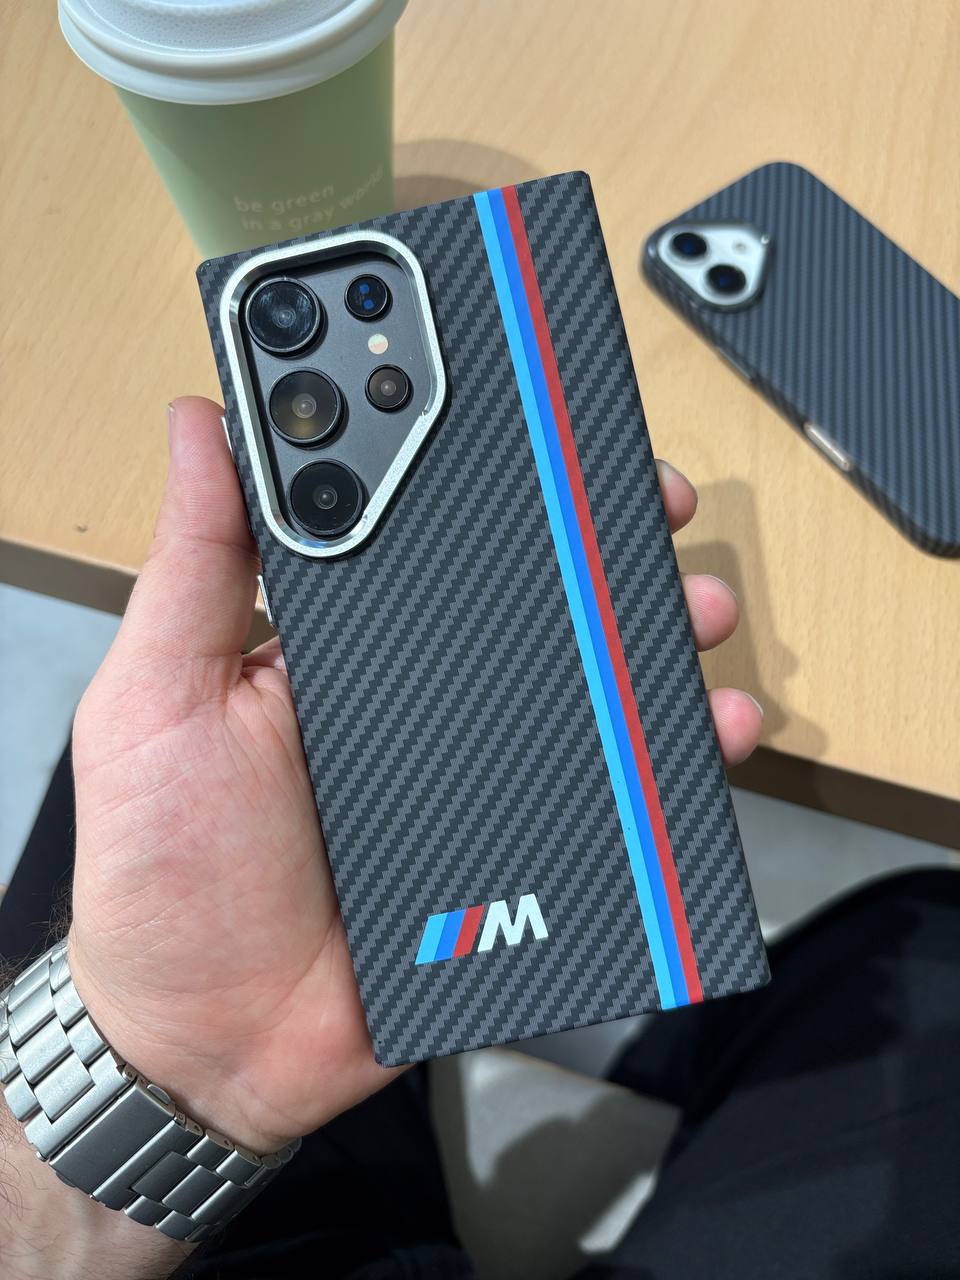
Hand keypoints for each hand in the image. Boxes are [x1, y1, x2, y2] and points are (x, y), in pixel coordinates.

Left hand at [68, 398, 761, 1152]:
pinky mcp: (514, 838)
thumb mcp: (157, 698)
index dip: (475, 463)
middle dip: (598, 538)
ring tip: (697, 605)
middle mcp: (414, 690)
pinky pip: (609, 789)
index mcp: (335, 638)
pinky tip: (712, 730)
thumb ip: (191, 566)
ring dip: (654, 631)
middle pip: (524, 593)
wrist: (214, 1044)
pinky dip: (671, 759)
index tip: (529, 408)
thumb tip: (198, 421)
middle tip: (646, 500)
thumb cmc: (166, 873)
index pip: (418, 524)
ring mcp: (471, 763)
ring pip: (584, 679)